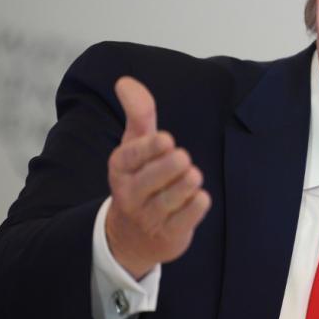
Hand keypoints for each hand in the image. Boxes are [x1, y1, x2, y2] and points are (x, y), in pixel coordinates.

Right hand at [105, 76, 210, 279]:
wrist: (132, 237)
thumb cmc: (139, 179)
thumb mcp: (135, 146)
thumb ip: (138, 114)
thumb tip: (125, 80)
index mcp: (120, 168)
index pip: (131, 156)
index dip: (149, 148)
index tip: (167, 140)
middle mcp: (130, 194)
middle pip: (152, 178)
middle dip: (171, 166)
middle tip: (183, 158)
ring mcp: (148, 217)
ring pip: (172, 198)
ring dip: (187, 184)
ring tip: (192, 176)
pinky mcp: (167, 235)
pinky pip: (186, 218)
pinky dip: (196, 205)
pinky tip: (198, 197)